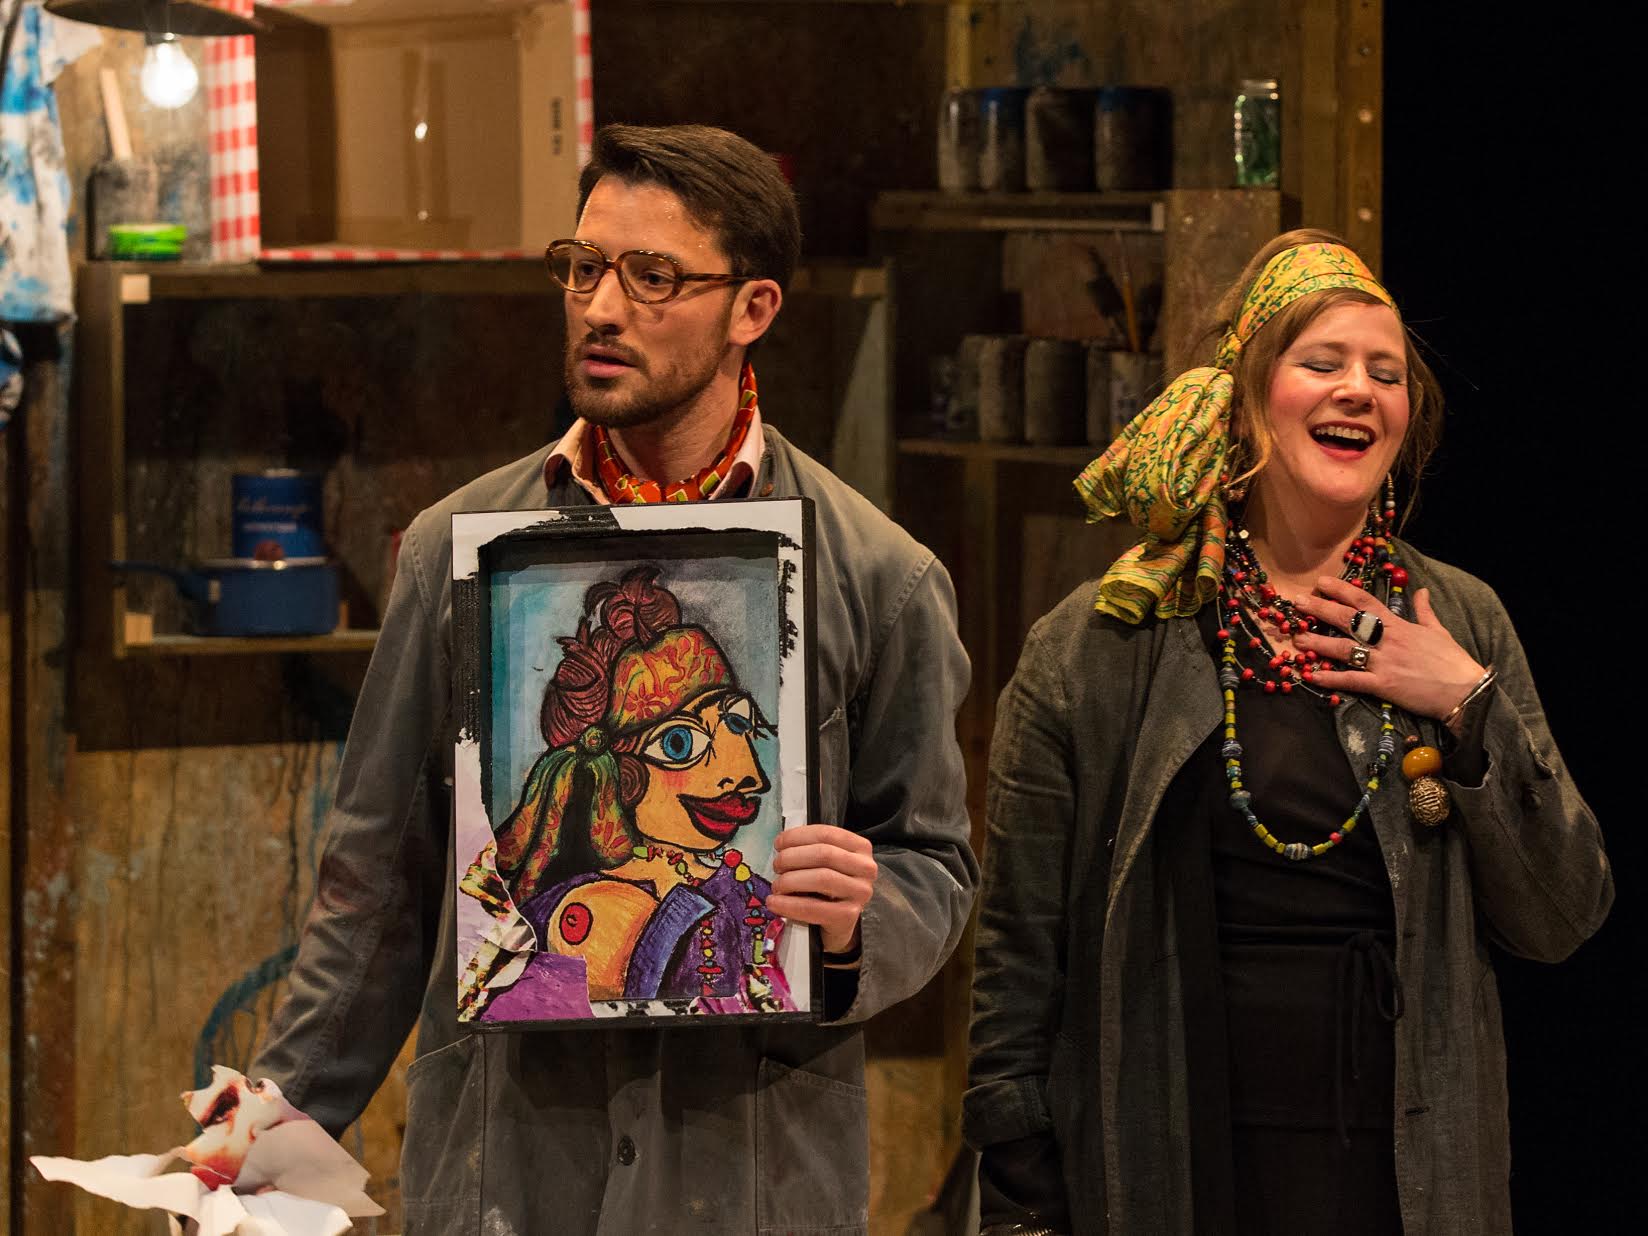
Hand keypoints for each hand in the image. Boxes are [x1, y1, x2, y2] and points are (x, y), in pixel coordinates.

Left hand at [767, 824, 877, 953]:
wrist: (839, 923)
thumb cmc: (827, 888)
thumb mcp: (825, 863)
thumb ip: (810, 849)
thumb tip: (781, 843)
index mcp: (860, 848)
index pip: (827, 834)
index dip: (798, 836)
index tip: (778, 843)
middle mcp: (866, 868)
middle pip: (824, 854)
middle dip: (792, 858)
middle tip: (776, 866)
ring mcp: (860, 893)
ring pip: (821, 878)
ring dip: (790, 880)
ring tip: (776, 885)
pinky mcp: (848, 916)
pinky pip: (813, 908)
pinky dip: (789, 905)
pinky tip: (774, 903)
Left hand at [1292, 577, 1484, 727]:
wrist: (1467, 691)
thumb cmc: (1452, 661)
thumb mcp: (1438, 631)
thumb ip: (1424, 611)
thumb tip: (1422, 591)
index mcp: (1400, 625)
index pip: (1365, 601)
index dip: (1341, 590)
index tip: (1320, 583)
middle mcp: (1388, 640)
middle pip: (1348, 620)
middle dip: (1320, 610)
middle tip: (1297, 603)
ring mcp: (1384, 662)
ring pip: (1345, 648)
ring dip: (1318, 642)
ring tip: (1296, 638)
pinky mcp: (1384, 685)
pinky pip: (1352, 680)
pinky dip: (1331, 677)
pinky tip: (1311, 674)